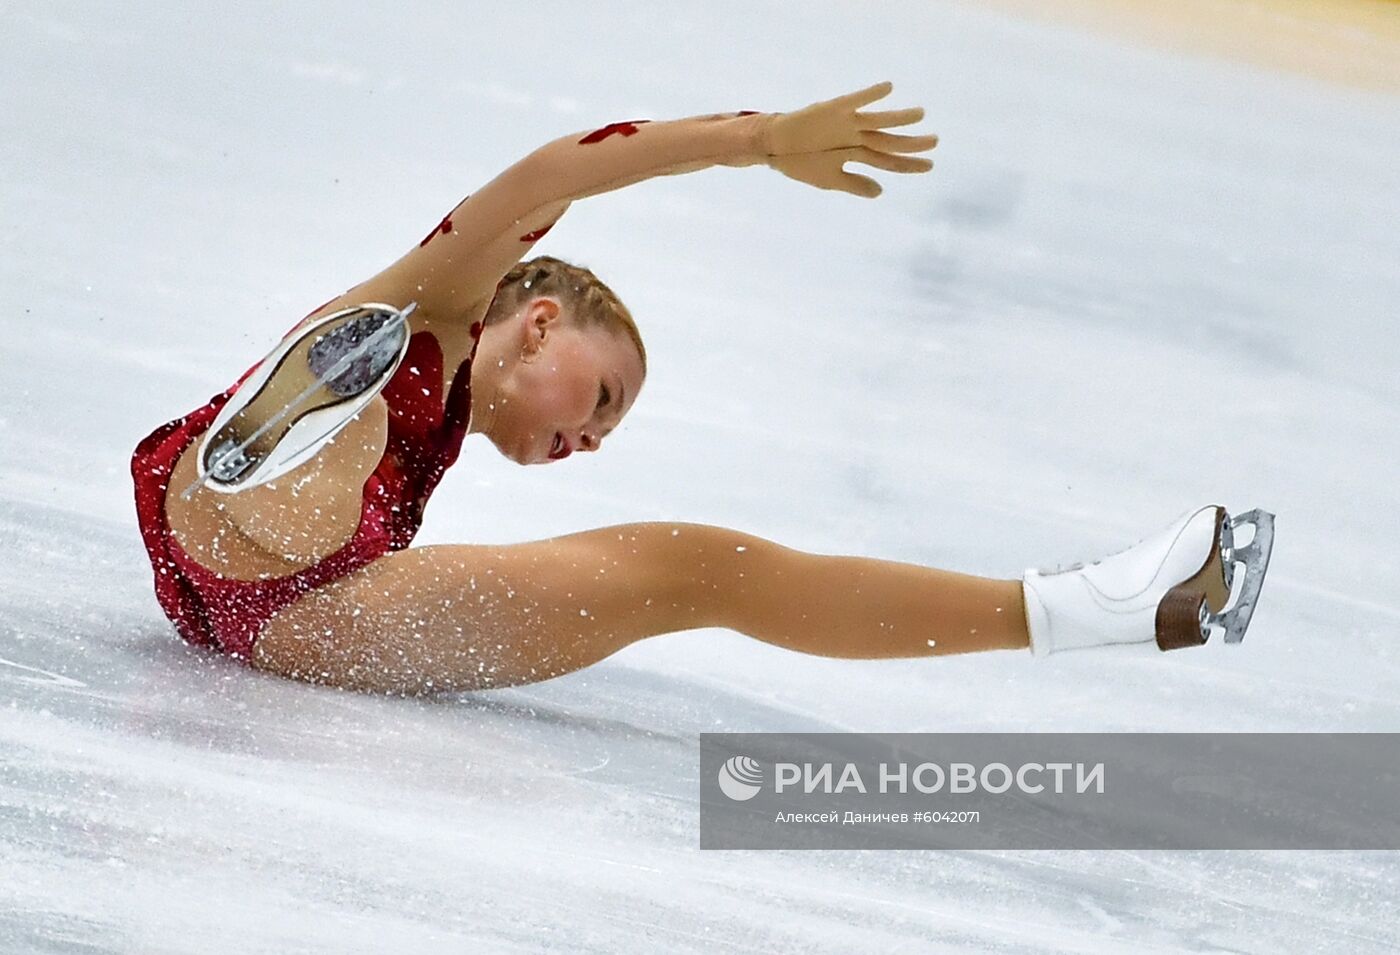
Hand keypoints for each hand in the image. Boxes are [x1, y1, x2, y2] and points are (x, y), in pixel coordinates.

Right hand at [761, 81, 936, 197]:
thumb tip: (881, 192)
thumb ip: (855, 184)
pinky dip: (869, 94)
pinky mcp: (833, 110)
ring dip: (898, 118)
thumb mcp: (830, 179)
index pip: (888, 160)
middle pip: (889, 142)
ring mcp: (846, 123)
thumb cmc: (801, 162)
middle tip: (935, 142)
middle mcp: (856, 137)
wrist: (774, 146)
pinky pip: (854, 101)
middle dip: (911, 143)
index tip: (929, 165)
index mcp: (857, 154)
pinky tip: (887, 87)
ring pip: (878, 121)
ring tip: (919, 115)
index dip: (908, 164)